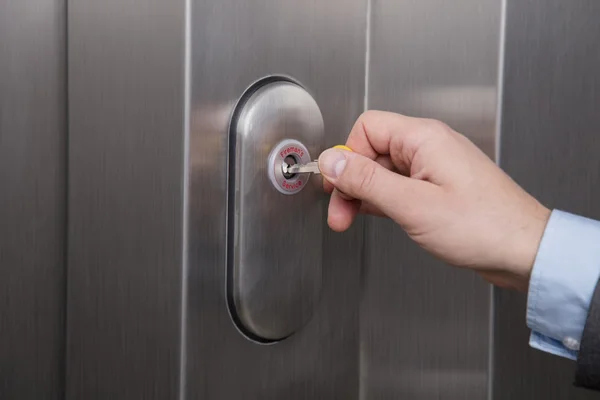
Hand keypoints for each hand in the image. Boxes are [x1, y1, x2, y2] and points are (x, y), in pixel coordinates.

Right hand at [319, 110, 549, 290]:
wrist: (523, 250)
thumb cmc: (483, 227)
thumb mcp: (411, 204)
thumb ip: (366, 181)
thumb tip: (332, 161)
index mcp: (424, 138)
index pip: (367, 129)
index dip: (346, 156)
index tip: (336, 185)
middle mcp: (429, 147)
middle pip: (372, 151)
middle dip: (350, 181)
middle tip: (339, 212)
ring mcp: (434, 168)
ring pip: (384, 171)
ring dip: (364, 194)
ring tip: (351, 219)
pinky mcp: (438, 187)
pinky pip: (399, 185)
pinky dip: (383, 200)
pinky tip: (374, 216)